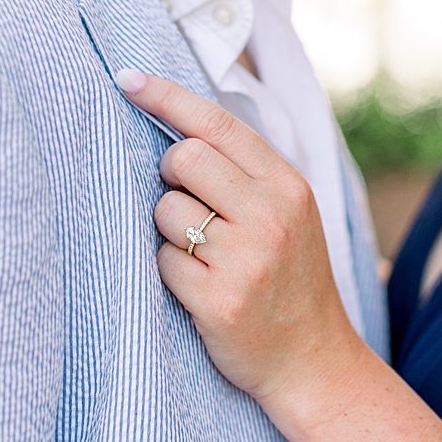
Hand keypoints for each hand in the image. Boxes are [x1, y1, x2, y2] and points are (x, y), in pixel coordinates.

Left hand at [116, 68, 358, 408]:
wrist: (315, 363)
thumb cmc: (288, 278)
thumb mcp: (288, 213)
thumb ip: (244, 171)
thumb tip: (177, 126)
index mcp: (287, 186)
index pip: (217, 124)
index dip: (166, 96)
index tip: (126, 79)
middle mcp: (271, 216)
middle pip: (183, 158)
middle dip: (171, 176)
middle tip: (190, 205)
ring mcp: (246, 260)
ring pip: (166, 211)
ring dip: (170, 230)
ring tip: (204, 257)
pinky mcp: (219, 301)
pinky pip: (162, 261)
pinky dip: (170, 272)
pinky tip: (199, 289)